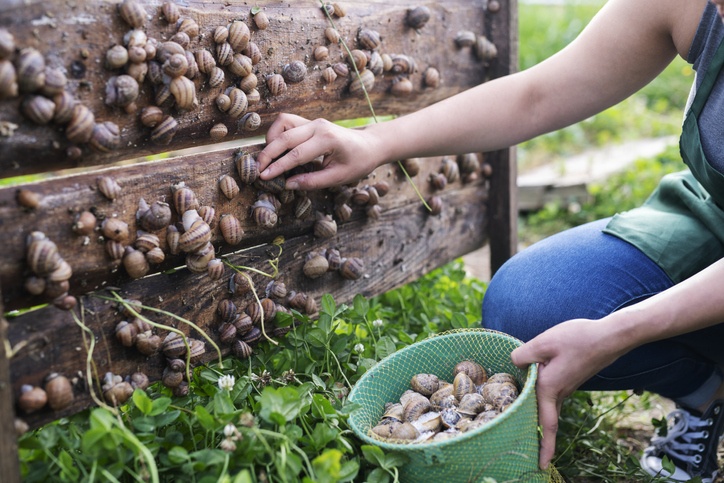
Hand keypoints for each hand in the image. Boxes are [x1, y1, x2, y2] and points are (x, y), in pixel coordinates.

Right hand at [256, 113, 383, 189]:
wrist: (370, 145)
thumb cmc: (357, 163)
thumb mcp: (339, 177)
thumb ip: (313, 182)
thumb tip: (288, 185)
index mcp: (327, 139)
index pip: (296, 154)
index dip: (278, 167)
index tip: (263, 177)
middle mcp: (318, 126)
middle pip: (284, 137)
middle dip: (268, 154)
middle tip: (258, 171)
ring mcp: (313, 121)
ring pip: (282, 123)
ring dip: (271, 140)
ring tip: (268, 160)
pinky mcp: (309, 122)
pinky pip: (287, 122)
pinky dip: (277, 134)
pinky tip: (277, 149)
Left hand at [510, 318, 624, 469]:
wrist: (611, 336)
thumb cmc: (578, 338)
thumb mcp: (544, 342)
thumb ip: (524, 354)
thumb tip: (513, 363)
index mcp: (550, 387)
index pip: (547, 424)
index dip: (544, 447)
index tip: (542, 466)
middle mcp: (560, 392)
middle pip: (548, 420)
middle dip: (542, 439)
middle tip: (534, 455)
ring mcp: (569, 387)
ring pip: (550, 407)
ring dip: (541, 419)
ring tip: (528, 426)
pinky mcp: (572, 379)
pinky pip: (555, 395)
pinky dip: (545, 401)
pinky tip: (536, 390)